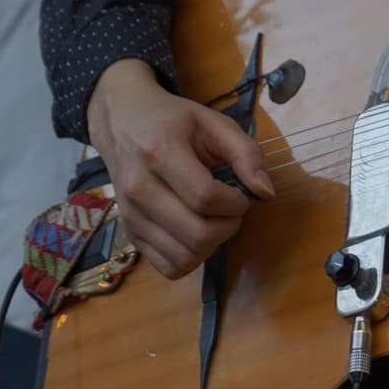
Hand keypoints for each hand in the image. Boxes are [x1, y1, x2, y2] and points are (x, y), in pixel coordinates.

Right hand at [86, 59, 273, 278]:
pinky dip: (193, 257)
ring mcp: (130, 217)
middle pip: (197, 234)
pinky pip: (170, 267)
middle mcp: (139, 189)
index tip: (242, 193)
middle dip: (229, 226)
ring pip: (185, 257)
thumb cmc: (174, 122)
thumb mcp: (215, 123)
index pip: (205, 198)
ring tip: (215, 219)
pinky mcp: (130, 235)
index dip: (236, 203)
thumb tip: (266, 193)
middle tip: (232, 208)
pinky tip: (197, 232)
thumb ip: (246, 153)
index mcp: (159, 152)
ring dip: (213, 244)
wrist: (123, 124)